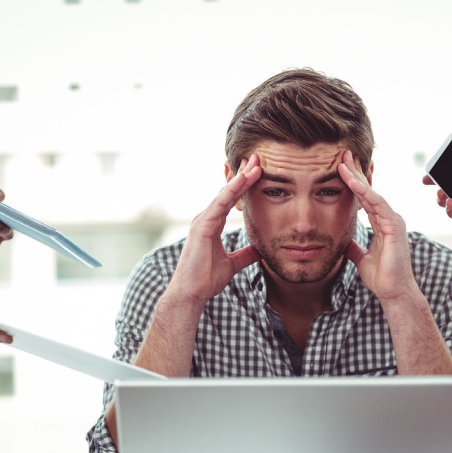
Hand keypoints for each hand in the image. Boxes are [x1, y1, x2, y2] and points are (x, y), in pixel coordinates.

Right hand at [166, 155, 261, 305]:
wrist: (191, 294)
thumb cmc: (206, 279)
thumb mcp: (232, 265)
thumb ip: (245, 255)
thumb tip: (260, 251)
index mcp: (212, 224)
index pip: (231, 200)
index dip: (244, 185)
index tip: (258, 172)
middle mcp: (206, 218)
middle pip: (228, 191)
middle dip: (243, 174)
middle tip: (257, 158)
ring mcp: (202, 221)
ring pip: (225, 194)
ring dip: (240, 178)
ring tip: (255, 164)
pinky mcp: (202, 227)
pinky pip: (220, 204)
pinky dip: (232, 191)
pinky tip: (243, 180)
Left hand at [339, 150, 415, 301]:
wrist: (394, 293)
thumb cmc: (382, 278)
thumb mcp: (361, 259)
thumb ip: (354, 247)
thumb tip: (343, 242)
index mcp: (382, 223)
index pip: (365, 198)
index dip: (353, 182)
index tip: (340, 168)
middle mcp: (389, 218)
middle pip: (369, 190)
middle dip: (356, 172)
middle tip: (342, 154)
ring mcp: (393, 220)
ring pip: (372, 193)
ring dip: (357, 177)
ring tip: (342, 163)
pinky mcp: (395, 226)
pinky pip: (378, 204)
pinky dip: (365, 192)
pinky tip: (354, 182)